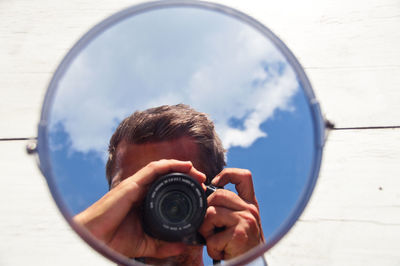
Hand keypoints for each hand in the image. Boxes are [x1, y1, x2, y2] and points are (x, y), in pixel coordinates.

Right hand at [73, 159, 205, 257]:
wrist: (96, 239)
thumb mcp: (146, 244)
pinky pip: (153, 169)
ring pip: (163, 169)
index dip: (185, 187)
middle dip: (187, 175)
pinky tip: (184, 165)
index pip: (168, 188)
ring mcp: (137, 185)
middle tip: (203, 181)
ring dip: (182, 167)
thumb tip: (184, 247)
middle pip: (168, 176)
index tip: (200, 192)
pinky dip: (170, 164)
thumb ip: (164, 245)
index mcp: (145, 202)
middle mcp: (142, 190)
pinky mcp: (132, 184)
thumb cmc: (114, 240)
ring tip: (197, 172)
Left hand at [199, 168, 263, 259]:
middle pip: (217, 195)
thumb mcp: (237, 222)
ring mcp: (246, 220)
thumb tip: (205, 192)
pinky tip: (221, 251)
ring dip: (207, 231)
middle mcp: (250, 209)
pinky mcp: (240, 234)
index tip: (215, 183)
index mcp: (249, 203)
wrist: (251, 265)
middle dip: (206, 212)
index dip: (227, 174)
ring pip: (211, 213)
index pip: (243, 177)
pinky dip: (212, 248)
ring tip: (217, 241)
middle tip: (210, 228)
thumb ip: (227, 207)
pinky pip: (212, 236)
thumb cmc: (239, 246)